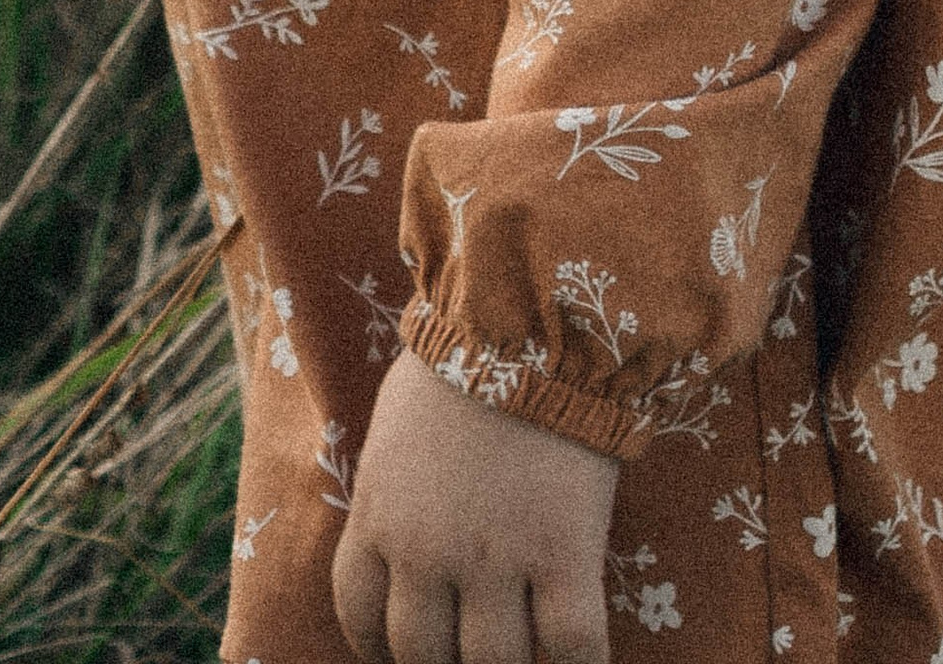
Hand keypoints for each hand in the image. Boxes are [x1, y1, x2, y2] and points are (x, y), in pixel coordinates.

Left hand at [333, 345, 616, 663]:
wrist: (533, 315)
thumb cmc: (466, 354)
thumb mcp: (395, 424)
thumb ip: (391, 488)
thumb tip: (397, 527)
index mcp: (379, 514)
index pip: (359, 616)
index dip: (380, 649)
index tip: (403, 652)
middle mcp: (426, 551)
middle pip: (423, 655)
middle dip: (446, 662)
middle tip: (471, 648)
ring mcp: (495, 558)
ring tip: (528, 652)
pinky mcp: (564, 554)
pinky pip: (573, 648)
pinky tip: (582, 656)